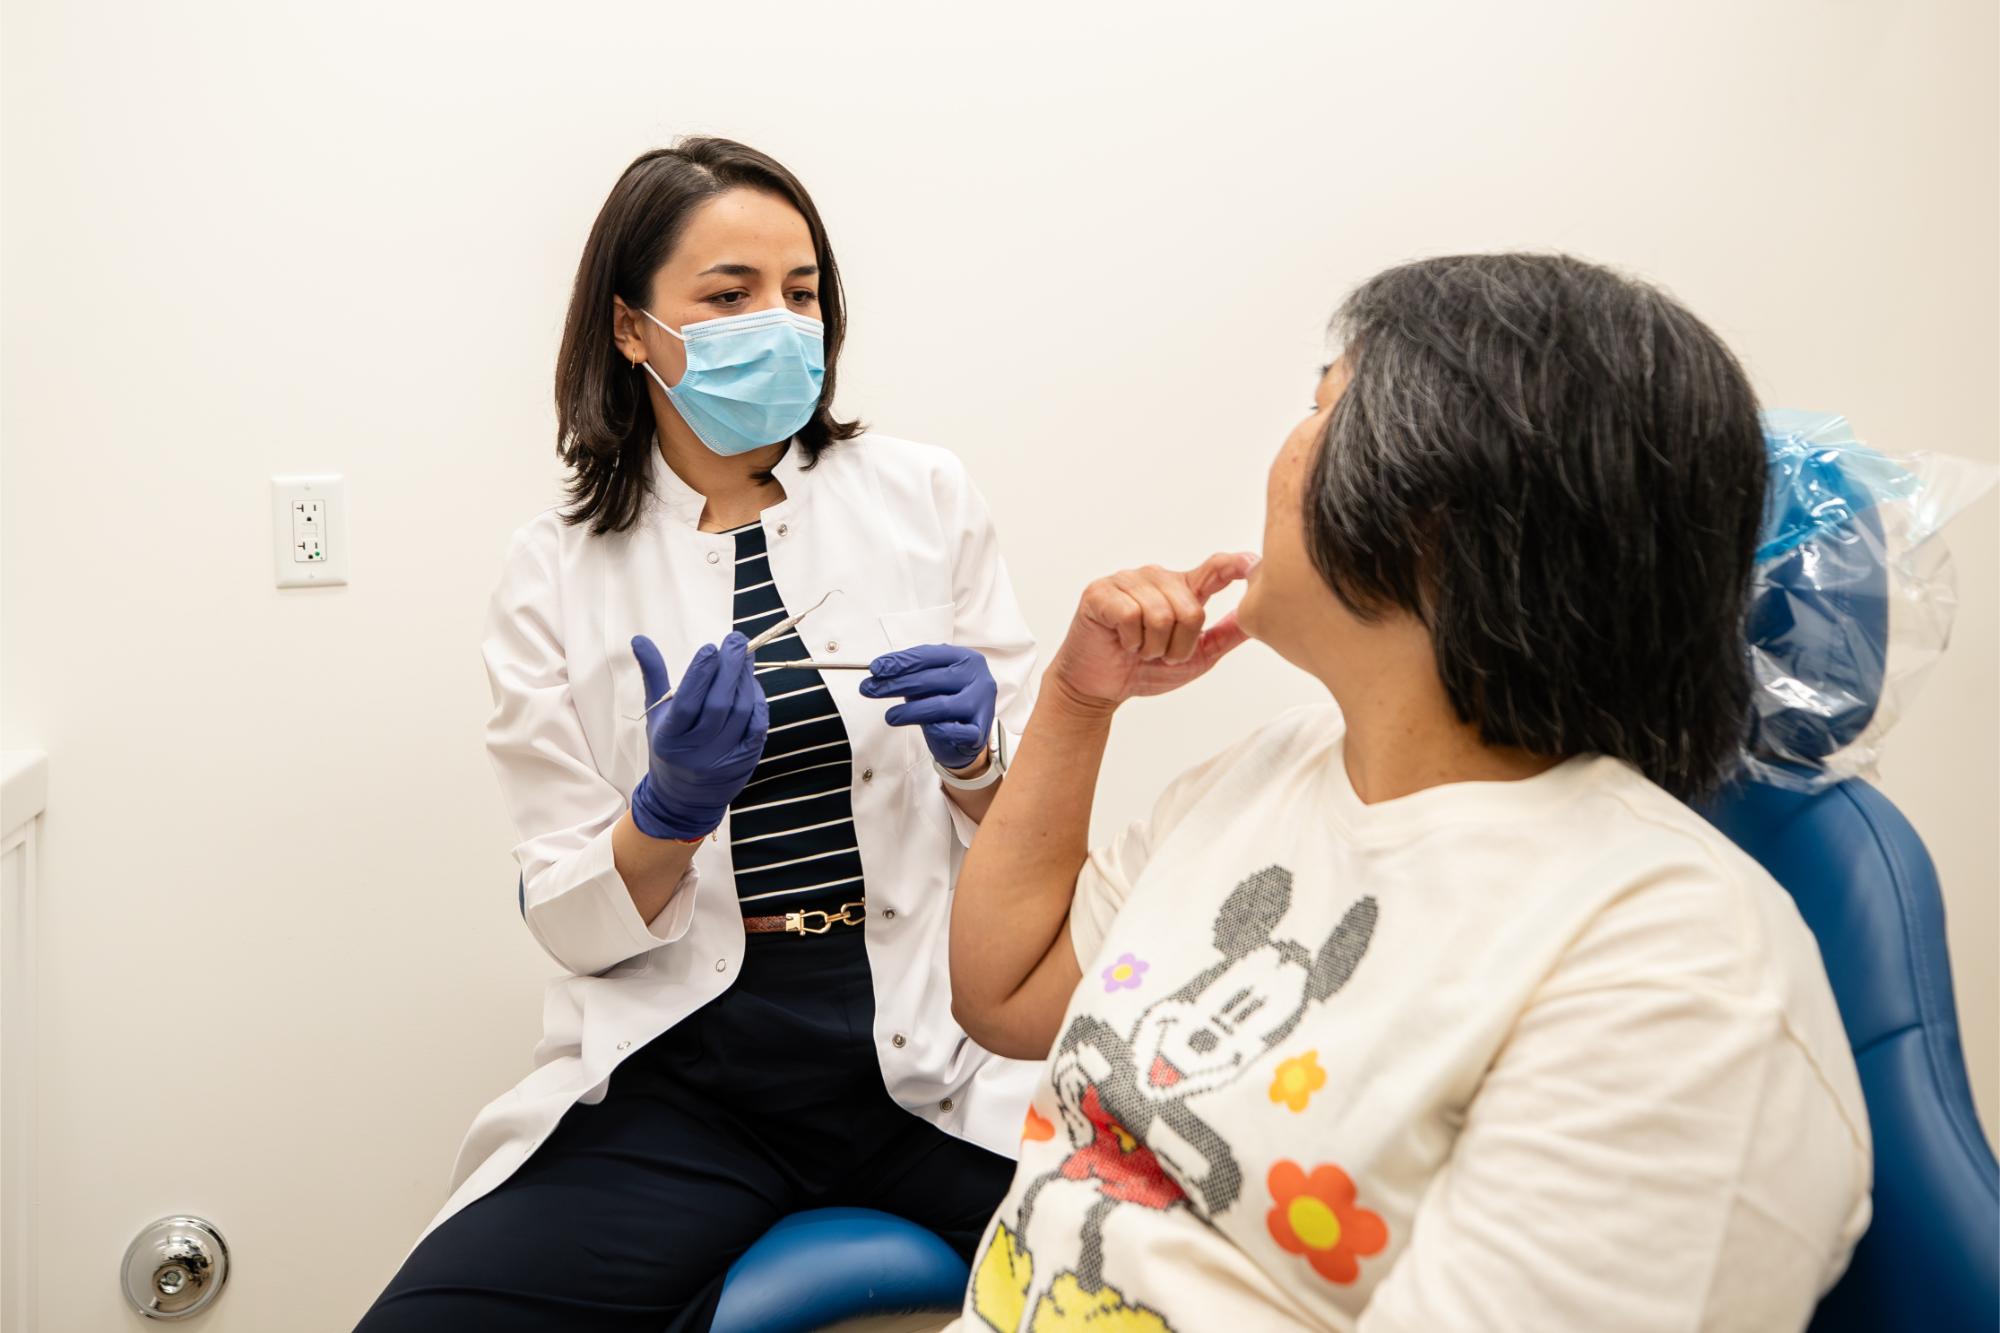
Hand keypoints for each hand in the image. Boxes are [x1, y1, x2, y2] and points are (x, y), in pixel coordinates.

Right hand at [627, 632, 768, 840]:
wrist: (684, 799)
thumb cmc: (668, 747)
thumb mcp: (656, 715)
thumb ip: (653, 675)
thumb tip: (639, 639)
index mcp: (669, 739)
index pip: (687, 704)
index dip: (700, 675)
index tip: (710, 648)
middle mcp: (696, 752)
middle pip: (719, 705)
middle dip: (730, 669)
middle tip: (736, 640)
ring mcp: (723, 759)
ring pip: (741, 713)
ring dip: (746, 681)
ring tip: (744, 656)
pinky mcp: (745, 762)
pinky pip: (757, 727)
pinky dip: (758, 702)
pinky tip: (753, 684)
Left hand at [860, 643, 995, 770]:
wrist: (968, 733)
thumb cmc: (946, 699)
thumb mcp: (930, 680)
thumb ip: (910, 673)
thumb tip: (878, 671)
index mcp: (965, 658)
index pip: (927, 656)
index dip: (899, 662)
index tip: (875, 669)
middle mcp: (977, 677)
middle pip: (930, 679)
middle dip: (895, 684)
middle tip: (869, 689)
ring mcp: (981, 703)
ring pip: (941, 705)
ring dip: (910, 711)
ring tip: (890, 717)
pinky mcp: (980, 730)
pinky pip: (958, 731)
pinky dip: (941, 731)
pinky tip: (928, 729)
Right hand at [1046, 553, 1254, 713]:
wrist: (1099, 688)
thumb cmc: (1143, 670)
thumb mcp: (1195, 657)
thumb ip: (1224, 636)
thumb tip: (1256, 618)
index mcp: (1180, 589)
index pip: (1214, 569)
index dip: (1235, 565)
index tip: (1254, 563)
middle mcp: (1156, 577)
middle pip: (1190, 610)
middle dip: (1178, 645)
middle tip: (1159, 653)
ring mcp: (1127, 580)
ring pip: (1160, 614)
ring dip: (1152, 646)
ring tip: (1139, 648)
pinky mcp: (1100, 592)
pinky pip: (1130, 615)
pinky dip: (1130, 640)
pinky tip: (1121, 641)